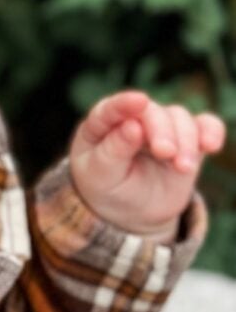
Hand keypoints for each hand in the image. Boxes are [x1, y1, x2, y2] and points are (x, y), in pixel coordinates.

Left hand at [69, 91, 226, 239]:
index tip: (138, 101)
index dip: (123, 104)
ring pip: (179, 118)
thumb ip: (113, 151)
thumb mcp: (102, 176)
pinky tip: (210, 146)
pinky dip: (211, 132)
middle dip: (161, 131)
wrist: (134, 210)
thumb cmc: (109, 189)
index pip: (109, 110)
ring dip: (185, 141)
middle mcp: (132, 118)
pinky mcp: (187, 138)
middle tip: (165, 152)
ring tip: (183, 168)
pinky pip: (204, 125)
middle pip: (151, 112)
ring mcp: (161, 126)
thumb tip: (132, 125)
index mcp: (100, 126)